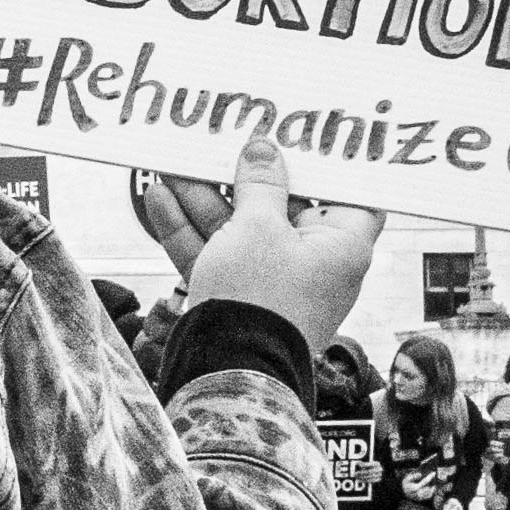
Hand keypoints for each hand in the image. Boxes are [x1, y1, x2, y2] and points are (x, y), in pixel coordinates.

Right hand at [141, 132, 382, 358]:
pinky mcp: (237, 296)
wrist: (225, 371)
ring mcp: (272, 281)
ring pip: (240, 228)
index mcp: (341, 246)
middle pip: (283, 206)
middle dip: (246, 175)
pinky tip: (160, 198)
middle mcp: (312, 263)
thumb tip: (265, 150)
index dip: (329, 166)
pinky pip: (217, 253)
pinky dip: (189, 228)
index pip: (350, 195)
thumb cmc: (260, 300)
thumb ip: (260, 184)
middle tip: (226, 140)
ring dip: (206, 197)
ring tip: (175, 163)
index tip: (304, 137)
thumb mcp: (258, 226)